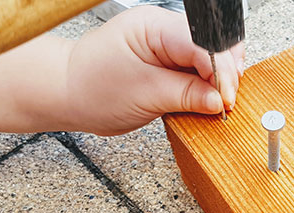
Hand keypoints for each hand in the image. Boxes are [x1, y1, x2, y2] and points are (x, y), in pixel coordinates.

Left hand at [0, 6, 244, 134]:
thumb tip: (219, 100)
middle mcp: (163, 28)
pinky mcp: (168, 59)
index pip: (204, 44)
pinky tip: (204, 97)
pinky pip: (198, 67)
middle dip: (225, 74)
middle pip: (214, 45)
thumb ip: (187, 95)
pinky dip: (206, 84)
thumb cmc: (92, 89)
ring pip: (211, 56)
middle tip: (224, 103)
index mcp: (154, 26)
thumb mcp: (145, 96)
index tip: (226, 100)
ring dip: (217, 80)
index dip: (221, 72)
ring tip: (216, 102)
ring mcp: (167, 42)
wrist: (67, 93)